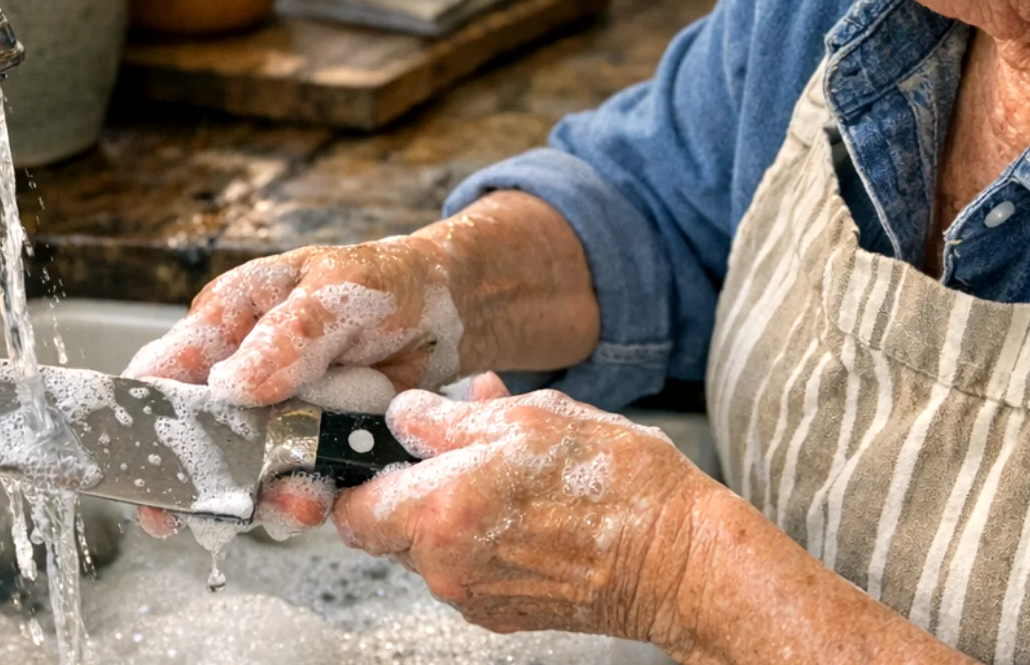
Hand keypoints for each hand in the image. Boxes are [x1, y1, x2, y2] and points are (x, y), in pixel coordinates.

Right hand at [123, 238, 464, 539]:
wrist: (442, 315)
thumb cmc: (380, 283)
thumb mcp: (333, 292)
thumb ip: (287, 336)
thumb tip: (230, 384)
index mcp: (228, 323)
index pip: (163, 371)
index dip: (142, 418)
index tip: (142, 462)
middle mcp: (242, 377)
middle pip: (198, 439)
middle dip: (204, 481)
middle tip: (210, 512)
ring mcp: (277, 417)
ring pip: (246, 474)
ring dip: (265, 498)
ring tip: (299, 502)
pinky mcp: (314, 449)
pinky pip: (296, 487)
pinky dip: (306, 499)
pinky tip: (323, 496)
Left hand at [332, 379, 706, 643]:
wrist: (678, 558)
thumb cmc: (617, 485)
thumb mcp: (529, 419)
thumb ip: (449, 418)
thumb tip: (407, 416)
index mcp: (440, 512)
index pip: (351, 508)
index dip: (361, 474)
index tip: (385, 450)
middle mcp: (445, 565)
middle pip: (386, 530)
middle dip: (410, 489)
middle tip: (456, 455)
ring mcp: (473, 596)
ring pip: (427, 549)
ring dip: (449, 512)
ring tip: (505, 479)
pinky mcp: (501, 613)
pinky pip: (465, 569)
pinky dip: (481, 540)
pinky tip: (525, 513)